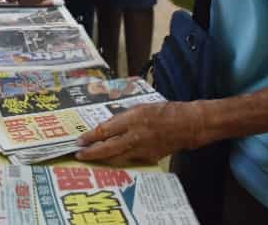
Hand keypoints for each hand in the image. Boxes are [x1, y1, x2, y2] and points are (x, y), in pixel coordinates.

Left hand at [75, 102, 205, 164]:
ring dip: (102, 159)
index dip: (90, 137)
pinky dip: (119, 159)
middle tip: (79, 155)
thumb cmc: (165, 111)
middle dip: (91, 153)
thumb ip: (123, 117)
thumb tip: (106, 127)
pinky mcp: (150, 158)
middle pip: (108, 148)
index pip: (105, 130)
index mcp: (132, 119)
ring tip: (91, 158)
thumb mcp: (140, 107)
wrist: (188, 125)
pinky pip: (130, 160)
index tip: (79, 141)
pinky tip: (111, 159)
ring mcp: (143, 149)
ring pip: (117, 158)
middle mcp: (136, 136)